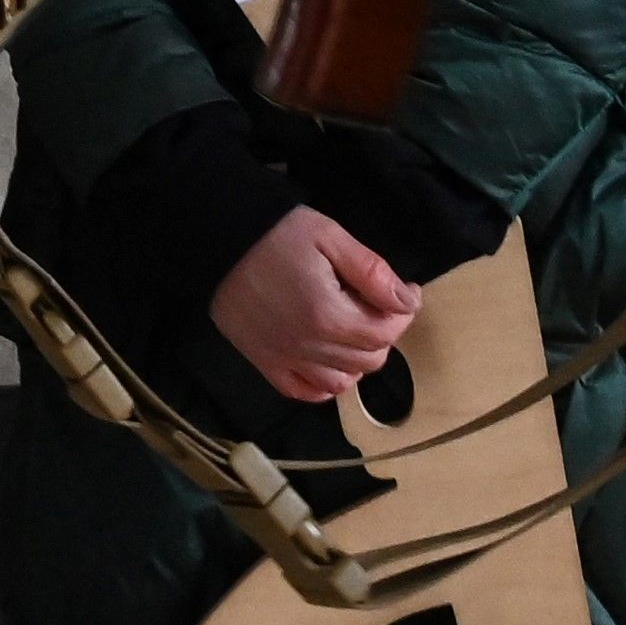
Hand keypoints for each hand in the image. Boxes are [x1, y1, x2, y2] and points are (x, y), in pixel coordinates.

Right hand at [209, 208, 420, 409]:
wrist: (218, 240)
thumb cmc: (276, 233)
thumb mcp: (330, 237)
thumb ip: (372, 272)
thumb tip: (407, 301)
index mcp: (328, 315)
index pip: (385, 332)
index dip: (403, 312)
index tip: (406, 291)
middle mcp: (308, 347)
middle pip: (368, 360)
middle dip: (382, 333)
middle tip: (374, 303)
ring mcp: (284, 360)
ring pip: (342, 382)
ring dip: (357, 360)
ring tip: (351, 329)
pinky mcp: (264, 363)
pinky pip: (304, 391)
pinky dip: (324, 384)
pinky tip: (327, 359)